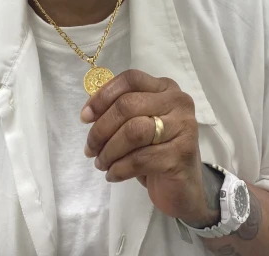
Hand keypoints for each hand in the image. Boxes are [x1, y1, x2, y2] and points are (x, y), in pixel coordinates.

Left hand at [81, 69, 218, 226]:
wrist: (182, 188)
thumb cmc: (155, 152)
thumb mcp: (139, 125)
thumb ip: (119, 111)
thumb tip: (89, 111)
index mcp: (166, 88)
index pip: (131, 79)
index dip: (103, 96)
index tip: (85, 117)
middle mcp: (178, 102)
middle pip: (127, 105)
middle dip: (101, 129)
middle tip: (90, 149)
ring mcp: (184, 127)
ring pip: (133, 131)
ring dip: (109, 151)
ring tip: (101, 164)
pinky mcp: (182, 154)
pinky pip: (140, 159)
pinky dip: (119, 169)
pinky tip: (112, 175)